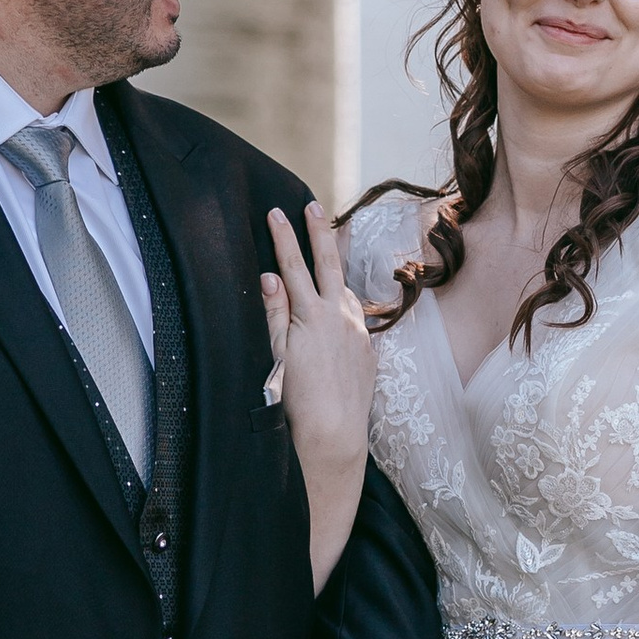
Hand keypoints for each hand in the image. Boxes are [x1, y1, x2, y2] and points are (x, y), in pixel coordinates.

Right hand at [263, 201, 375, 473]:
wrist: (333, 432)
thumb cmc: (297, 400)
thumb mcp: (278, 354)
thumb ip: (275, 314)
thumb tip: (270, 277)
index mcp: (312, 316)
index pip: (293, 266)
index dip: (283, 238)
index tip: (276, 212)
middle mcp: (339, 318)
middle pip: (328, 264)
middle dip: (318, 232)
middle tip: (312, 206)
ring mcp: (357, 332)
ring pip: (344, 290)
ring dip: (334, 270)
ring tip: (325, 252)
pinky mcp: (368, 349)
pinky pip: (355, 315)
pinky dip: (344, 304)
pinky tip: (337, 306)